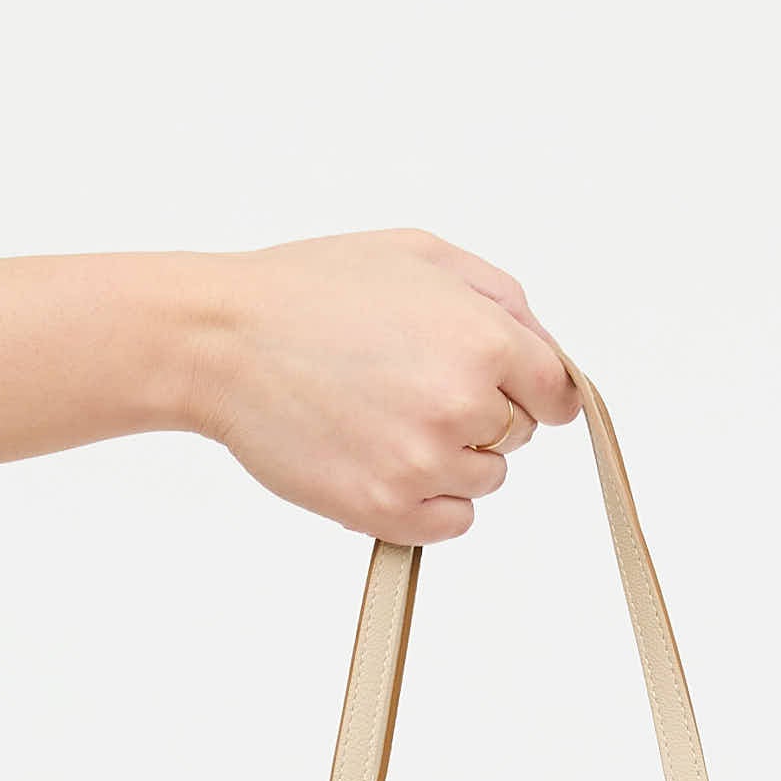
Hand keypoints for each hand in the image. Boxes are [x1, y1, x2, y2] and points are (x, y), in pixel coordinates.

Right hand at [187, 229, 582, 542]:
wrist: (222, 339)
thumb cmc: (310, 290)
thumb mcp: (419, 256)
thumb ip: (499, 298)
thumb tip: (544, 349)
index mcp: (483, 339)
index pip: (558, 392)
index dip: (533, 388)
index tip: (510, 390)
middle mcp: (463, 405)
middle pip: (518, 435)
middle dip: (480, 413)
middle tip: (411, 385)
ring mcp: (424, 463)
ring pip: (484, 480)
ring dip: (450, 457)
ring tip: (387, 417)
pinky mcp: (385, 509)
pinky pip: (450, 524)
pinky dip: (427, 502)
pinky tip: (383, 460)